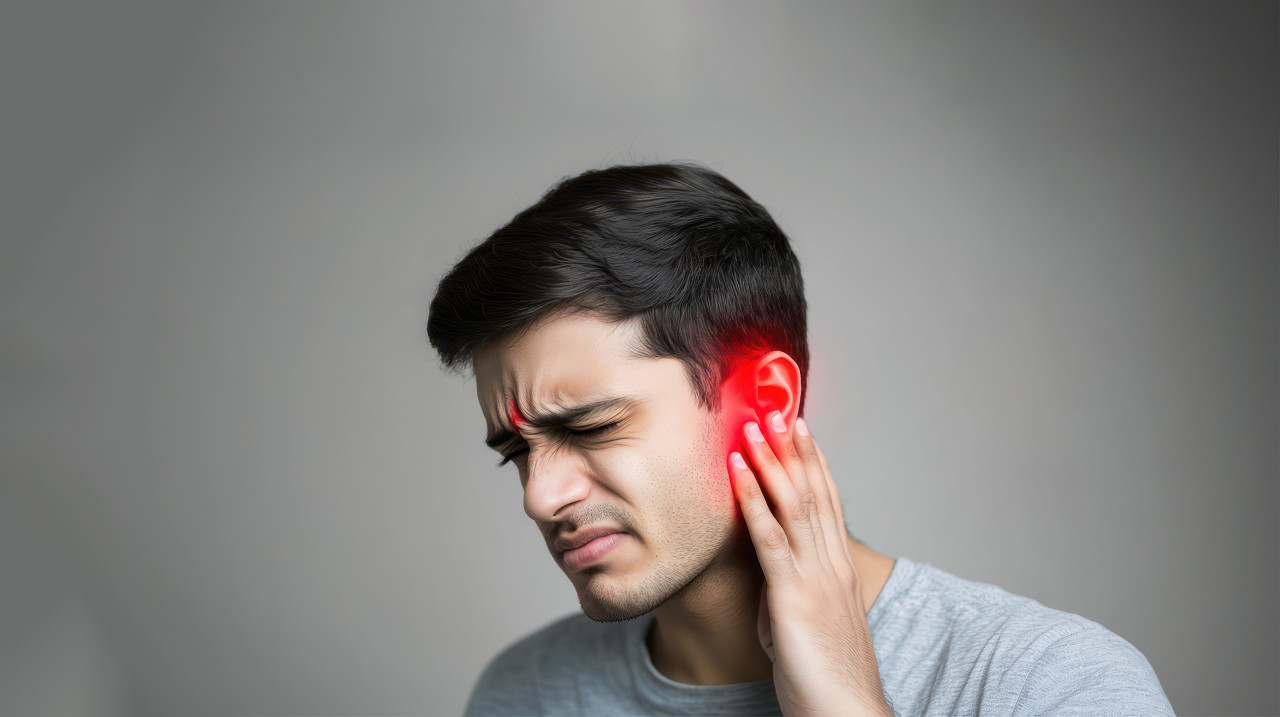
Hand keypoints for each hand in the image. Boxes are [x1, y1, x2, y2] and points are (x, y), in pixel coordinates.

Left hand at [728, 412, 892, 716]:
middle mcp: (831, 566)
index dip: (814, 465)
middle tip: (780, 409)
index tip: (801, 433)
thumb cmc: (828, 681)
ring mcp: (815, 577)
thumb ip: (790, 596)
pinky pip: (770, 537)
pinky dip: (752, 498)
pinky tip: (737, 471)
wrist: (848, 714)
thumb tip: (770, 581)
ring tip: (754, 424)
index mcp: (839, 572)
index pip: (828, 505)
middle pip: (814, 494)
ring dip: (771, 460)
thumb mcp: (808, 627)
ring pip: (794, 504)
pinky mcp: (793, 596)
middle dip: (794, 450)